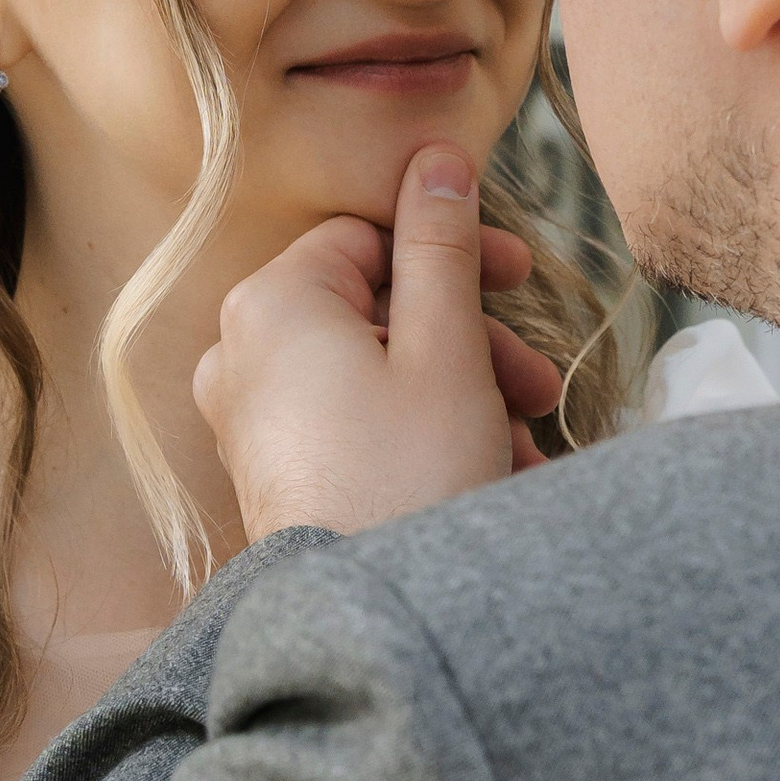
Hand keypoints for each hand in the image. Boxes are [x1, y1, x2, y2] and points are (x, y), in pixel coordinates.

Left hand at [195, 145, 564, 541]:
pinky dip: (419, 434)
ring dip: (460, 395)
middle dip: (469, 342)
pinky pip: (352, 424)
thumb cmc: (407, 478)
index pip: (368, 237)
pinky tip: (486, 475)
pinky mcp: (272, 471)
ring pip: (373, 371)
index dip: (452, 250)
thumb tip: (436, 159)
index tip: (522, 277)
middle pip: (374, 309)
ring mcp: (249, 418)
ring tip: (522, 445)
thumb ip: (440, 247)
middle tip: (539, 383)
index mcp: (272, 304)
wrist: (364, 620)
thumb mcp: (445, 348)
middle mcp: (241, 353)